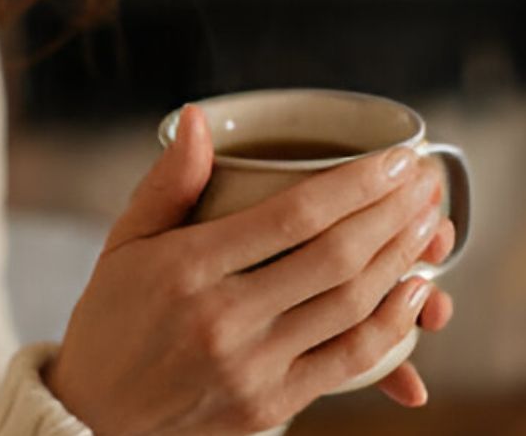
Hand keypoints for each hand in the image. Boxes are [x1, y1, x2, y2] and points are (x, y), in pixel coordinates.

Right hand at [45, 106, 451, 434]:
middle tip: (426, 181)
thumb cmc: (112, 319)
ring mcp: (250, 368)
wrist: (94, 419)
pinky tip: (414, 290)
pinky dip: (391, 324)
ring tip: (430, 223)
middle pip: (334, 256)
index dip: (358, 183)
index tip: (397, 158)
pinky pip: (348, 361)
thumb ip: (168, 182)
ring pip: (350, 306)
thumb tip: (198, 118)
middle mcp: (222, 320)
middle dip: (394, 212)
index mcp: (187, 269)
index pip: (293, 215)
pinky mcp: (270, 405)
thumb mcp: (123, 243)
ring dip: (402, 259)